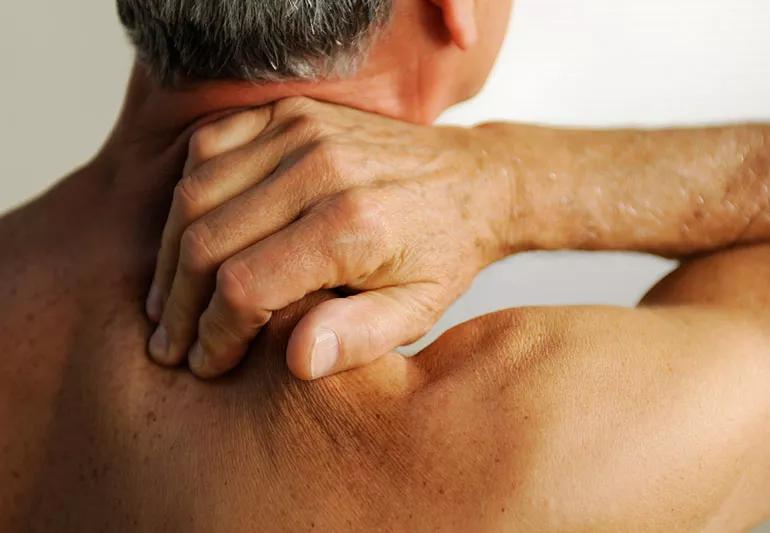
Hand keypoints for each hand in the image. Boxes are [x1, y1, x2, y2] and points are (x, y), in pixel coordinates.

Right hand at [146, 97, 512, 378]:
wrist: (470, 180)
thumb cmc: (441, 252)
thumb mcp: (418, 310)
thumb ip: (360, 337)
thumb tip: (296, 361)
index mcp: (353, 226)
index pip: (245, 286)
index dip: (213, 334)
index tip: (206, 362)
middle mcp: (322, 169)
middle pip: (206, 241)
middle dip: (179, 304)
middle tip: (172, 343)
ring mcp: (302, 131)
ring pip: (195, 194)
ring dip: (170, 254)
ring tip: (168, 301)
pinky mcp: (291, 113)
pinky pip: (209, 147)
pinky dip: (187, 193)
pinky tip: (187, 235)